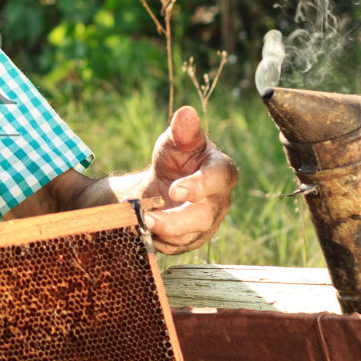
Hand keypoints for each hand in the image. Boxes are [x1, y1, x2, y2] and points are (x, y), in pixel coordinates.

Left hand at [136, 106, 237, 253]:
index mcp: (221, 171)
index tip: (175, 190)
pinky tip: (143, 231)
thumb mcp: (175, 141)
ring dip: (162, 233)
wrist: (165, 183)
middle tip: (147, 218)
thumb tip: (185, 113)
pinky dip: (158, 241)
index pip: (218, 179)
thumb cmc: (176, 158)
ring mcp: (208, 223)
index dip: (199, 186)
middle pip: (203, 217)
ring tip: (139, 224)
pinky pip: (177, 247)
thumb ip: (182, 130)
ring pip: (189, 236)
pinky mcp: (193, 239)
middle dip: (175, 220)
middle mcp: (219, 200)